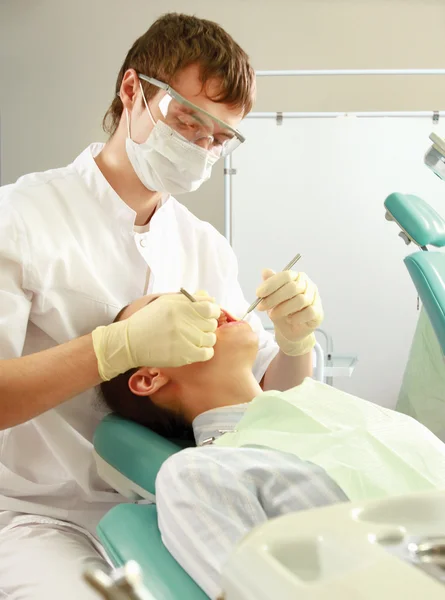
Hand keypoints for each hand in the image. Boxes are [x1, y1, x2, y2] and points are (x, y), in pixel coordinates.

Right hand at [92, 292, 220, 379]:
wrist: (130, 342)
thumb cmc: (148, 321)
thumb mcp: (165, 303)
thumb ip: (189, 299)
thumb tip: (210, 298)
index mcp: (180, 305)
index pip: (211, 307)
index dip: (211, 311)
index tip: (206, 315)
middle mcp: (183, 321)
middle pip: (211, 323)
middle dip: (206, 325)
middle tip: (196, 328)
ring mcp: (184, 339)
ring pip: (211, 339)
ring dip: (205, 339)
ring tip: (193, 339)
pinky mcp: (184, 355)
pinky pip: (207, 353)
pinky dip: (204, 351)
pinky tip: (195, 349)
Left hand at [256, 269, 323, 355]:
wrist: (291, 330)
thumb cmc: (281, 310)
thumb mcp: (271, 298)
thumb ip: (269, 285)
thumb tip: (265, 271)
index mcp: (297, 277)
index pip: (286, 275)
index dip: (271, 284)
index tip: (258, 293)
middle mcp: (308, 285)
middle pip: (292, 287)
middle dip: (274, 298)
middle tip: (261, 307)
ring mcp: (315, 298)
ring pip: (300, 300)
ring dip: (283, 309)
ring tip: (273, 315)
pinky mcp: (318, 312)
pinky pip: (308, 312)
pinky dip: (296, 317)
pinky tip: (289, 320)